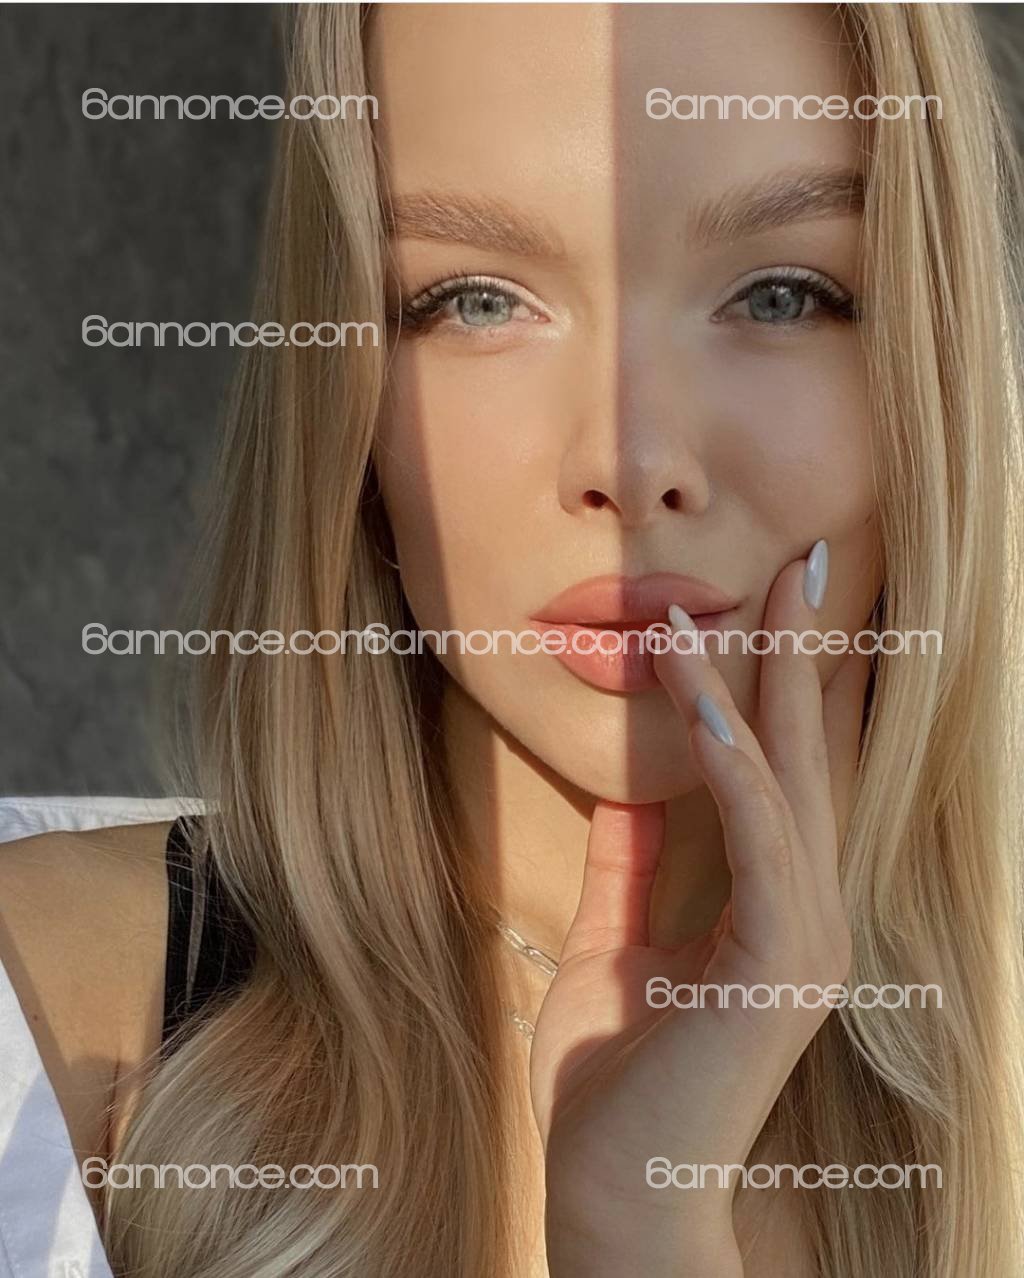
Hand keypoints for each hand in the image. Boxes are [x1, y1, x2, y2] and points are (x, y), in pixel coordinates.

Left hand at [532, 544, 870, 1277]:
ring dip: (760, 684)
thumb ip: (631, 868)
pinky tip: (707, 701)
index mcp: (777, 906)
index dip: (785, 687)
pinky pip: (759, 835)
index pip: (788, 772)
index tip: (777, 608)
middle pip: (810, 756)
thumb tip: (628, 793)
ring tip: (739, 597)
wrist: (614, 1192)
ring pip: (787, 778)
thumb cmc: (616, 1080)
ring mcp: (808, 937)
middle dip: (802, 656)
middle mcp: (811, 911)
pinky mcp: (780, 963)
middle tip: (800, 562)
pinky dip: (734, 760)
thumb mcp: (616, 946)